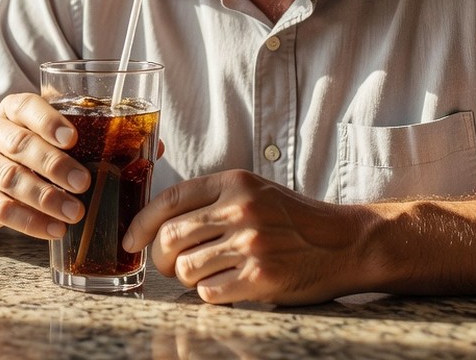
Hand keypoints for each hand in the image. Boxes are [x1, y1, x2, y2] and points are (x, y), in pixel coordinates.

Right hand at [0, 93, 91, 239]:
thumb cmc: (25, 153)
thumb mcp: (41, 136)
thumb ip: (68, 136)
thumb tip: (119, 146)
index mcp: (10, 110)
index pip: (25, 107)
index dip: (48, 122)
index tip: (73, 139)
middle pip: (20, 145)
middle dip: (54, 164)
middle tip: (83, 182)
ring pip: (9, 178)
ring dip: (45, 197)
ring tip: (74, 212)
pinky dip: (29, 221)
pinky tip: (53, 229)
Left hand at [124, 169, 371, 304]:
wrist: (345, 242)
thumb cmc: (293, 219)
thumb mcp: (254, 191)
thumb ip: (212, 199)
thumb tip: (157, 221)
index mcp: (234, 182)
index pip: (170, 199)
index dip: (141, 223)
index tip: (130, 241)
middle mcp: (241, 209)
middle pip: (171, 237)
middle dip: (161, 257)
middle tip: (169, 266)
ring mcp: (251, 244)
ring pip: (186, 267)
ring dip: (187, 278)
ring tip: (205, 274)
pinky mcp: (261, 277)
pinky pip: (209, 292)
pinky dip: (209, 293)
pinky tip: (225, 286)